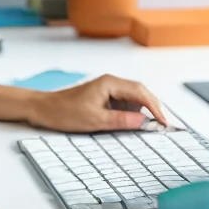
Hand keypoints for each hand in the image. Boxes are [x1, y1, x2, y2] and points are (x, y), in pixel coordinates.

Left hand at [28, 74, 166, 132]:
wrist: (44, 109)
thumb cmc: (65, 112)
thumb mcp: (95, 120)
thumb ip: (121, 120)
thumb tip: (144, 122)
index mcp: (110, 83)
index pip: (140, 92)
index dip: (155, 107)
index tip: (164, 123)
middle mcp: (111, 83)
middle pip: (140, 92)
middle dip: (153, 108)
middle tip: (164, 126)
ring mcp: (108, 90)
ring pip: (134, 97)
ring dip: (145, 110)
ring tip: (155, 126)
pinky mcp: (104, 97)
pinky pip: (124, 103)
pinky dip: (134, 112)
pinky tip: (137, 123)